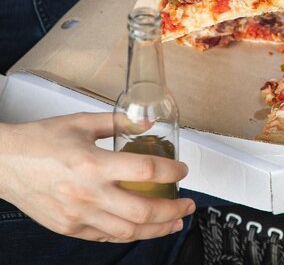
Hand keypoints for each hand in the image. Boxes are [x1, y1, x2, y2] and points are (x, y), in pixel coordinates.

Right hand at [0, 113, 194, 241]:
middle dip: (172, 210)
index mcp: (92, 164)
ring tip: (173, 222)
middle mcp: (87, 194)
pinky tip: (141, 227)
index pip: (144, 171)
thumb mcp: (81, 122)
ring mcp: (78, 216)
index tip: (182, 170)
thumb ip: (117, 122)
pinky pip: (106, 237)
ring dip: (157, 228)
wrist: (6, 163)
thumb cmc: (40, 141)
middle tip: (188, 204)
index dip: (170, 171)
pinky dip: (129, 234)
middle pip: (142, 210)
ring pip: (128, 231)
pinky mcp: (70, 228)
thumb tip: (146, 124)